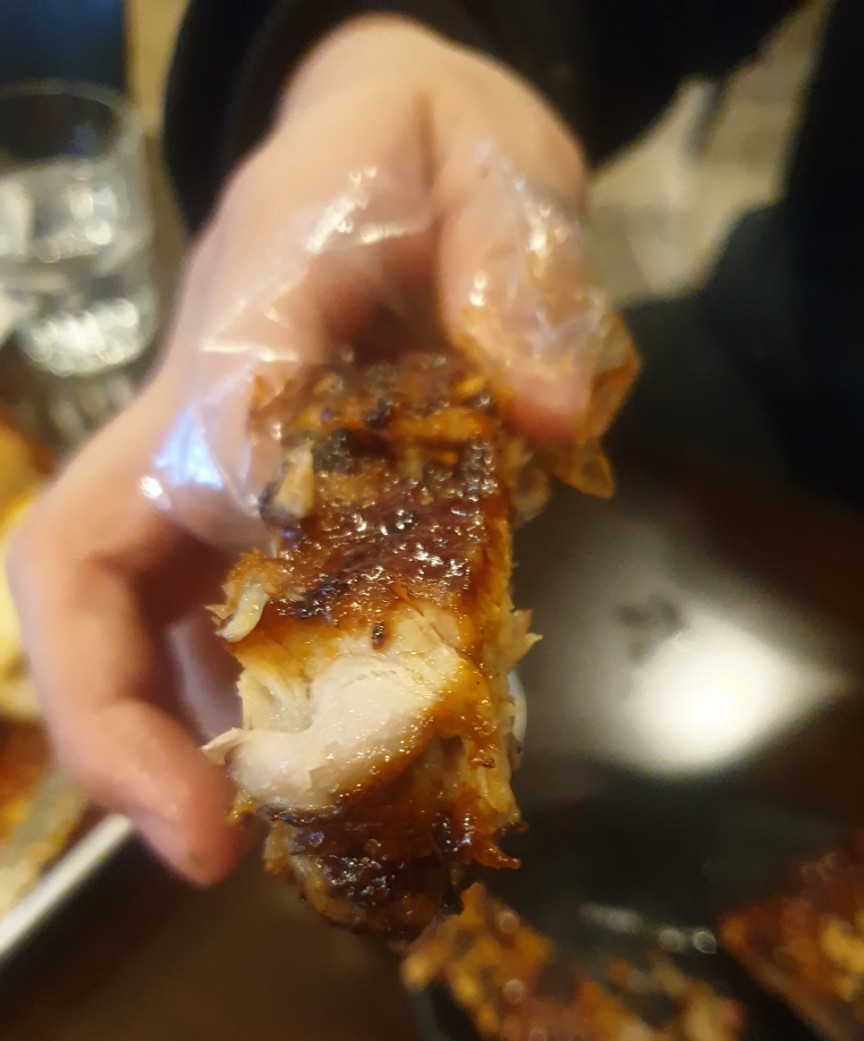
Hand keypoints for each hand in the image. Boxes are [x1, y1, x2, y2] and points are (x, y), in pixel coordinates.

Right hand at [8, 17, 603, 882]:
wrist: (419, 144)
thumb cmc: (442, 140)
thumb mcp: (498, 164)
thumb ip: (516, 267)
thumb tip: (544, 410)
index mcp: (254, 302)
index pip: (185, 428)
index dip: (196, 554)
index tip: (243, 663)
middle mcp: (206, 408)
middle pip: (91, 564)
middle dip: (119, 714)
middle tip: (207, 847)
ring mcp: (232, 472)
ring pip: (156, 621)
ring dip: (195, 742)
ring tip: (278, 849)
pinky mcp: (282, 511)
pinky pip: (245, 624)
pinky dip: (279, 708)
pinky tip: (346, 774)